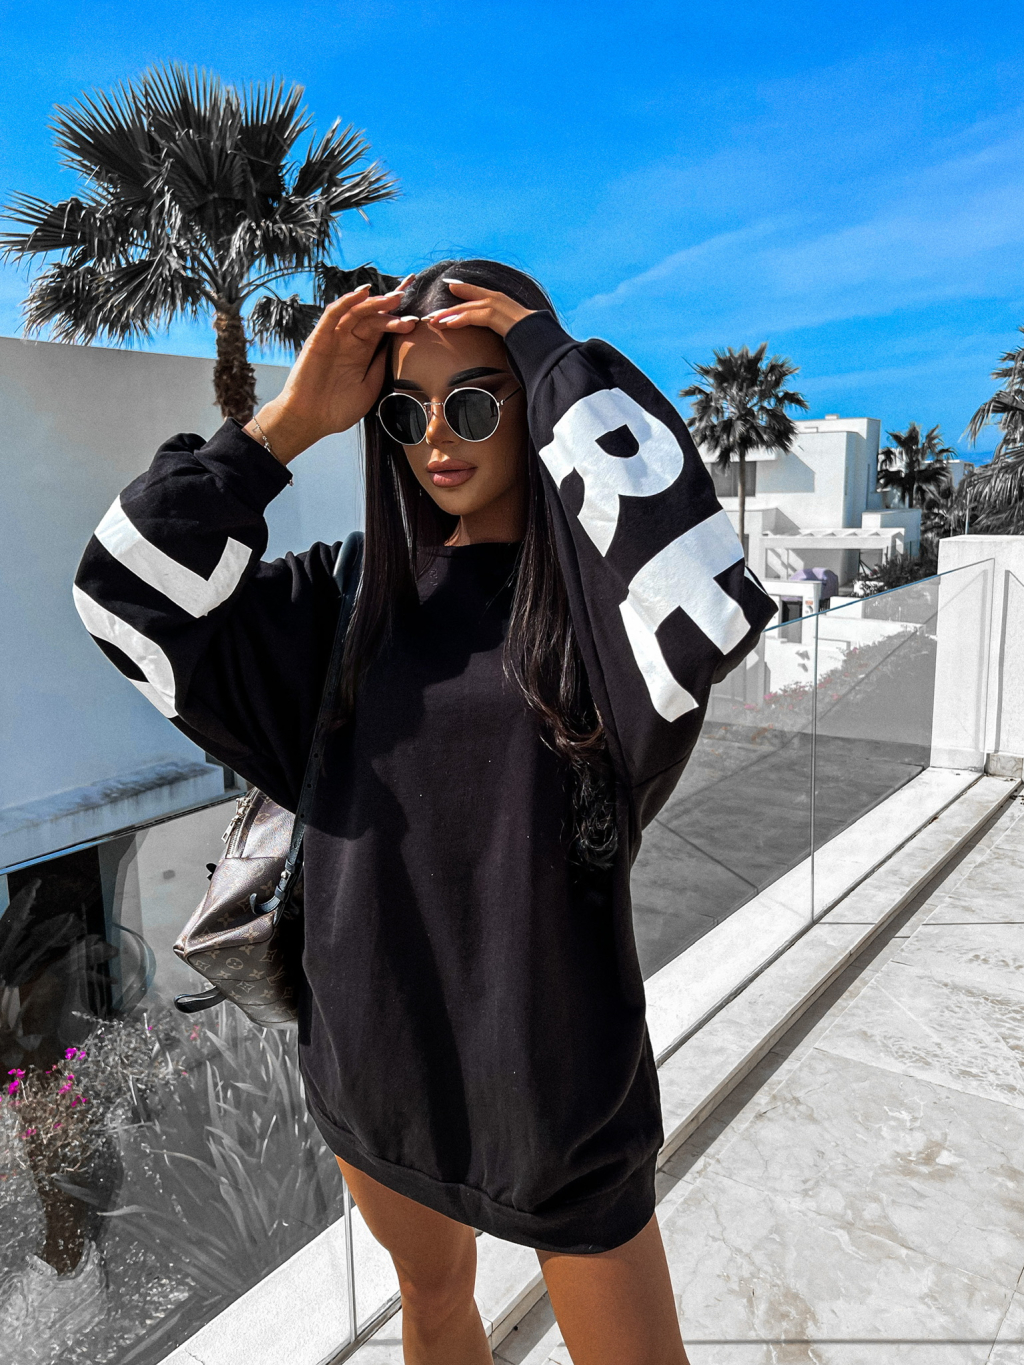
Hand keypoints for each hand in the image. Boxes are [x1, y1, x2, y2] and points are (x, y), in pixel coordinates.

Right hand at [246, 278, 417, 462]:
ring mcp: (335, 338)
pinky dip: (347, 302)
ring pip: (357, 312)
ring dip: (375, 303)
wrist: (309, 420)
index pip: (383, 327)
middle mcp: (350, 341)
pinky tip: (363, 294)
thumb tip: (397, 345)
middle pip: (373, 316)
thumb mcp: (370, 388)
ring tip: (394, 297)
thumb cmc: (338, 409)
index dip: (399, 317)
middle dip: (391, 307)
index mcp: (363, 352)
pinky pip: (333, 315)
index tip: (419, 314)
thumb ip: (381, 366)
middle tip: (408, 297)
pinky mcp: (319, 338)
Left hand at [422, 280, 534, 337]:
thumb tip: (500, 335)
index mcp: (502, 301)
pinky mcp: (497, 315)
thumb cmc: (530, 337)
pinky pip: (474, 316)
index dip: (464, 291)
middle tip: (432, 317)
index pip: (478, 294)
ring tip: (434, 322)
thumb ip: (504, 327)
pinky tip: (448, 325)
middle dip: (450, 309)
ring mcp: (498, 305)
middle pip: (468, 301)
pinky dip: (460, 319)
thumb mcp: (514, 330)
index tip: (450, 289)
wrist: (542, 337)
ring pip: (468, 308)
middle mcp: (499, 299)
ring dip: (450, 315)